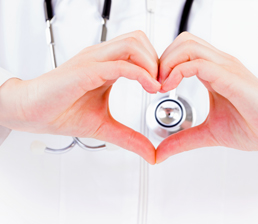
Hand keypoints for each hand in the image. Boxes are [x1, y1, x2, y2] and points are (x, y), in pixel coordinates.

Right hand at [0, 31, 159, 163]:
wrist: (31, 112)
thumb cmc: (61, 112)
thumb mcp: (104, 126)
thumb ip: (129, 138)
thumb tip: (150, 153)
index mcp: (106, 66)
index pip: (139, 50)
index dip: (157, 65)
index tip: (164, 86)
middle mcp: (101, 58)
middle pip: (139, 39)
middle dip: (158, 59)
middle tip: (164, 83)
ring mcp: (93, 61)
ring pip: (132, 44)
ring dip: (151, 63)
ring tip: (157, 85)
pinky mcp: (86, 70)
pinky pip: (120, 64)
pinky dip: (140, 74)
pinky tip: (150, 87)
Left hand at [156, 32, 257, 162]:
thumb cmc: (254, 127)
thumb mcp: (208, 134)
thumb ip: (183, 140)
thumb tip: (160, 152)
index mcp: (214, 73)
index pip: (182, 52)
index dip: (163, 65)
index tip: (154, 87)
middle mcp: (219, 65)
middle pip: (182, 41)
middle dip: (162, 60)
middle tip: (155, 83)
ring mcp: (225, 68)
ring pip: (188, 46)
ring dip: (167, 63)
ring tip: (161, 85)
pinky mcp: (231, 77)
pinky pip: (199, 63)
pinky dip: (178, 71)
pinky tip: (170, 87)